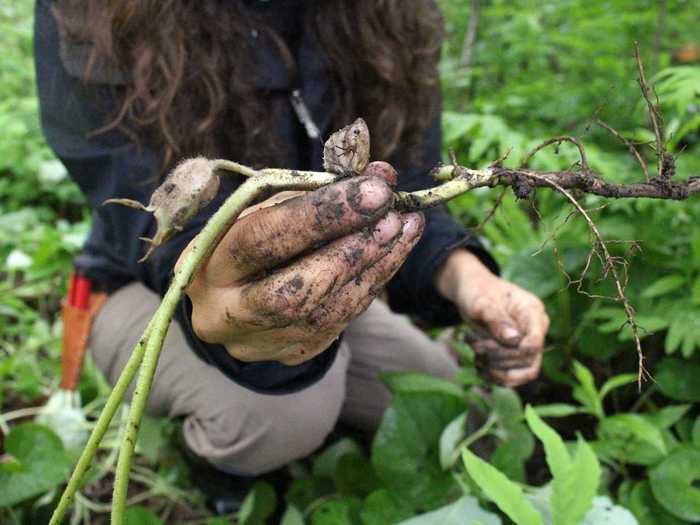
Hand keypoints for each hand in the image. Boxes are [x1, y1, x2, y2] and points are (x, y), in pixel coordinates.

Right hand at [179, 163, 423, 365]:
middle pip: (295, 290)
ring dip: (375, 265)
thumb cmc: (251, 237)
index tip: (374, 190)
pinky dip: (372, 282)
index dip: (320, 215)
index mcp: (205, 263)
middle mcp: (224, 312)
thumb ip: (317, 189)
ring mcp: (257, 341)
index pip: (263, 238)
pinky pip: (341, 321)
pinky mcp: (289, 353)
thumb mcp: (268, 205)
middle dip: (352, 249)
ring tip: (405, 226)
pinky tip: (394, 251)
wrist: (230, 293)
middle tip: (395, 214)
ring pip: (326, 311)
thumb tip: (380, 175)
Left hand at [436, 250, 549, 386]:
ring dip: (497, 369)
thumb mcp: (482, 302)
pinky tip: (479, 368)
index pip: (536, 340)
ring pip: (524, 372)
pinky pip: (514, 377)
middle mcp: (536, 329)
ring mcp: (528, 344)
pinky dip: (495, 377)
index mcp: (532, 311)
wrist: (471, 292)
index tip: (494, 344)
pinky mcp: (518, 356)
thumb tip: (514, 340)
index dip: (520, 350)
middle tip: (474, 343)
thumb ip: (496, 319)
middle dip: (497, 355)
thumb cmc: (477, 292)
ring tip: (476, 355)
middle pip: (528, 358)